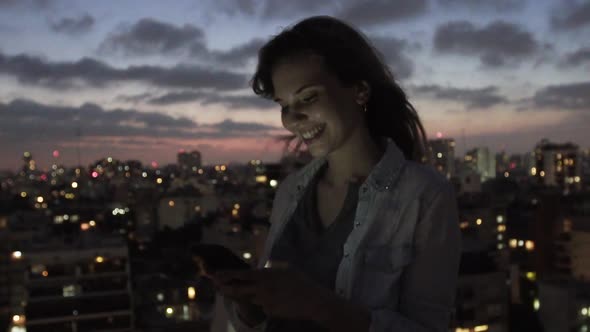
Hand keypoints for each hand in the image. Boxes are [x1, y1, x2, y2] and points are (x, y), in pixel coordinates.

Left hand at [213, 262, 334, 320]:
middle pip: (238, 290)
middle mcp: (262, 289)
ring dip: (245, 296)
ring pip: (249, 299)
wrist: (312, 301)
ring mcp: (265, 302)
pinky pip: (262, 307)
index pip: (241, 275)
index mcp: (265, 275)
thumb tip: (264, 267)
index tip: (216, 275)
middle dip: (226, 288)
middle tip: (218, 287)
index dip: (227, 275)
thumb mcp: (286, 268)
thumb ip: (272, 267)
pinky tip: (275, 301)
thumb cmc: (301, 281)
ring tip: (243, 291)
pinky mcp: (269, 312)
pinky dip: (263, 304)